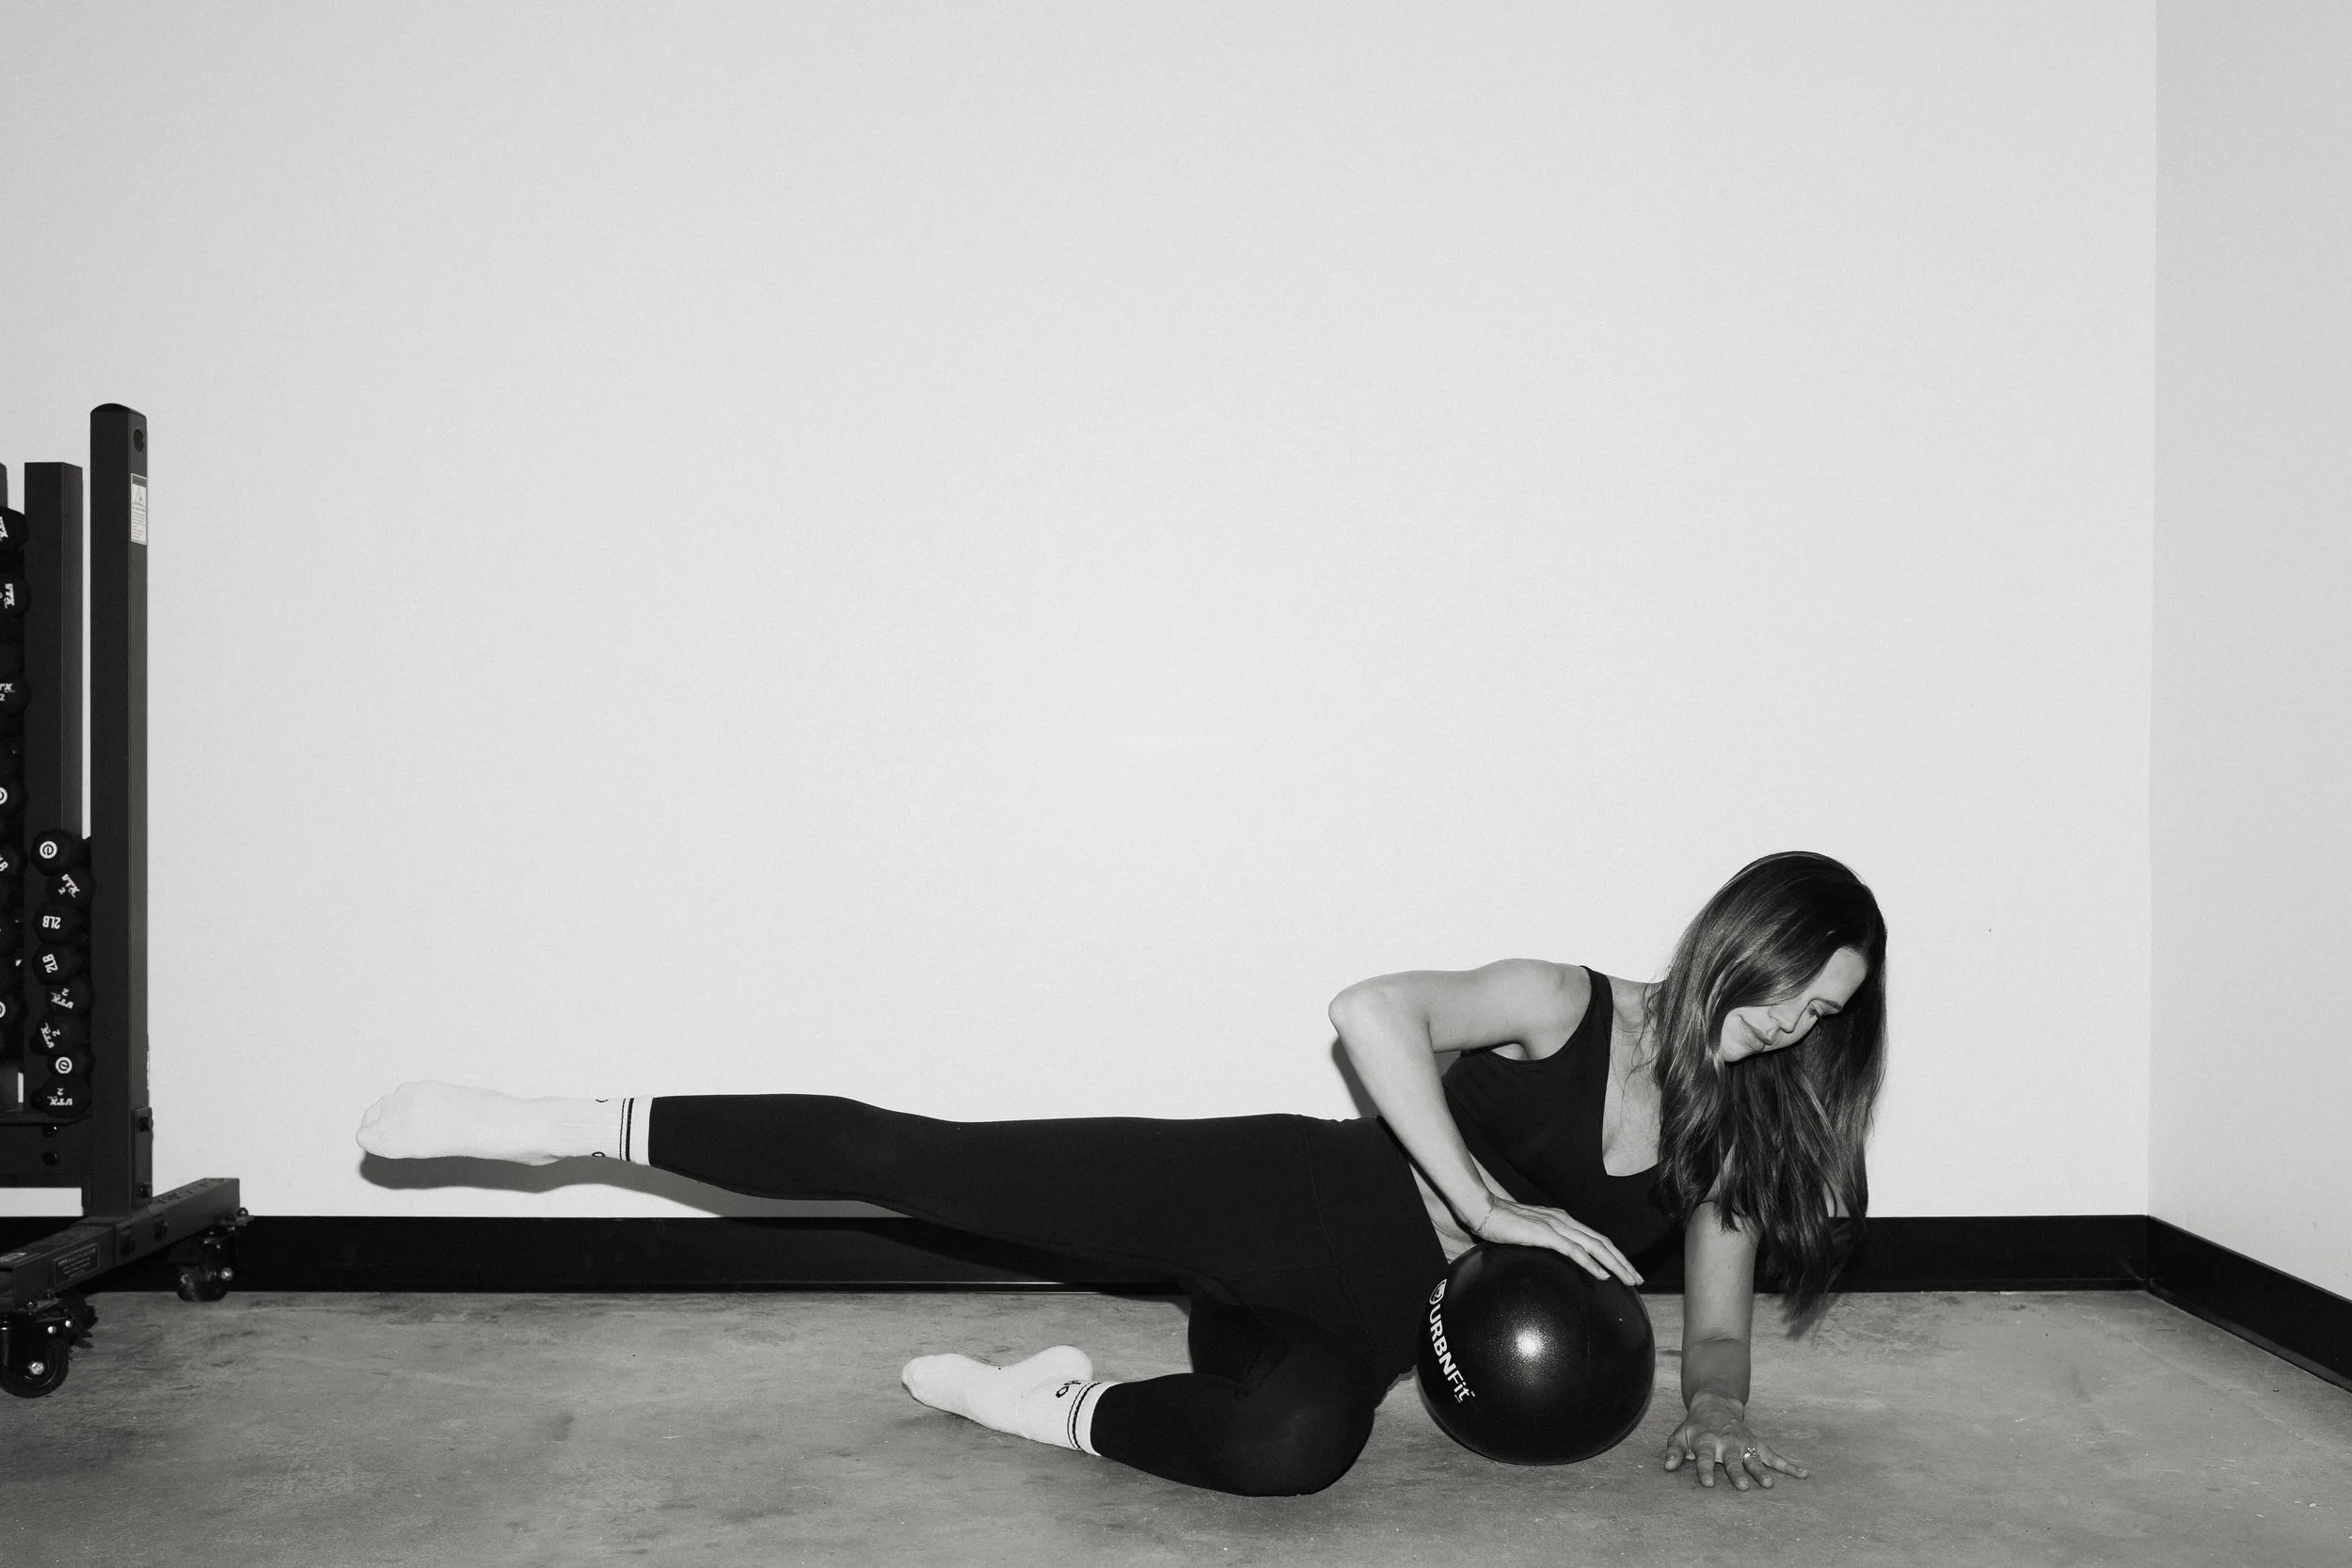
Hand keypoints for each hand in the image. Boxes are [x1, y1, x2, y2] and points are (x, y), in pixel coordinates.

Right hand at [1466, 1197, 1642, 1285]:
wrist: (1482, 1210)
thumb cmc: (1500, 1224)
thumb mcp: (1527, 1236)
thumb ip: (1541, 1246)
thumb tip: (1546, 1265)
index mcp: (1562, 1221)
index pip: (1595, 1239)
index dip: (1614, 1255)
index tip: (1625, 1271)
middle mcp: (1565, 1221)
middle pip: (1602, 1242)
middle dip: (1623, 1261)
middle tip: (1638, 1279)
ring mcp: (1556, 1226)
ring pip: (1595, 1246)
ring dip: (1616, 1264)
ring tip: (1629, 1280)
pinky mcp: (1546, 1234)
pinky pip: (1575, 1250)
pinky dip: (1591, 1263)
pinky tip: (1602, 1275)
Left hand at [1661, 1396, 1807, 1492]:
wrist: (1715, 1404)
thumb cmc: (1695, 1427)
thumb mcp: (1680, 1435)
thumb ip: (1674, 1451)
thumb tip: (1667, 1467)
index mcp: (1707, 1442)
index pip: (1704, 1458)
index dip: (1705, 1470)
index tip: (1707, 1484)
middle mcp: (1727, 1443)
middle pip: (1732, 1461)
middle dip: (1737, 1473)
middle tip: (1743, 1487)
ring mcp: (1744, 1443)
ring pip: (1753, 1459)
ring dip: (1761, 1472)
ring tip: (1769, 1485)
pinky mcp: (1757, 1444)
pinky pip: (1774, 1456)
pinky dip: (1789, 1465)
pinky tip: (1803, 1474)